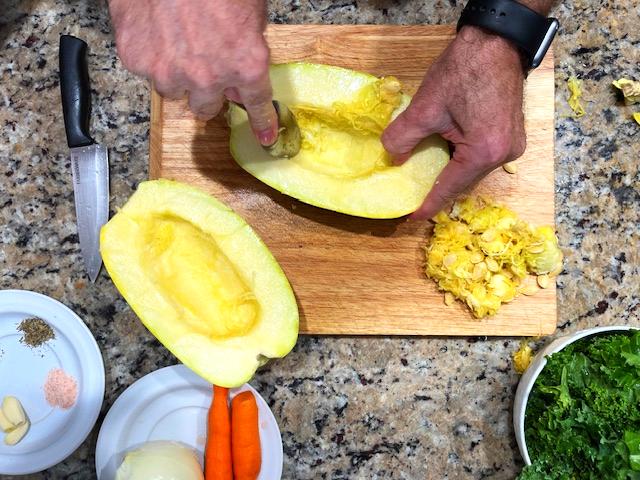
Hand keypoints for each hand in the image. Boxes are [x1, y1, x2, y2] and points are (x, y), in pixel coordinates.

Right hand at [108, 0, 277, 145]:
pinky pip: (145, 68)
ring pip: (172, 90)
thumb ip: (248, 48)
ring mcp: (169, 71)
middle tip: (202, 67)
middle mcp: (207, 77)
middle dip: (206, 91)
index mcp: (245, 65)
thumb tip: (238, 77)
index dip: (262, 122)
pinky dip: (151, 53)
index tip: (264, 136)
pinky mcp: (137, 60)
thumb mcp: (250, 13)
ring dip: (176, 73)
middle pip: (205, 108)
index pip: (256, 105)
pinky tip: (156, 28)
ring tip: (176, 40)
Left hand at [382, 26, 526, 218]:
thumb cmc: (463, 71)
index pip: (450, 186)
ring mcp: (511, 144)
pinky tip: (445, 153)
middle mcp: (503, 155)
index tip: (413, 216)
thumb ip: (404, 138)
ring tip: (427, 174)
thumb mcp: (425, 107)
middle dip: (439, 186)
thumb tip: (392, 158)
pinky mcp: (511, 134)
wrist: (496, 41)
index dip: (430, 203)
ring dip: (451, 170)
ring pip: (473, 168)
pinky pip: (482, 155)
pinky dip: (462, 157)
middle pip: (464, 180)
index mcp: (484, 152)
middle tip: (416, 195)